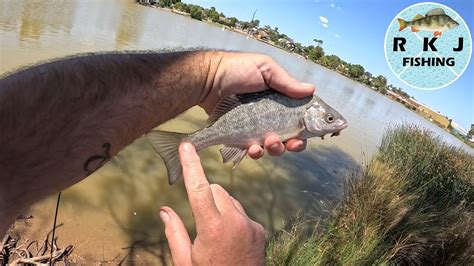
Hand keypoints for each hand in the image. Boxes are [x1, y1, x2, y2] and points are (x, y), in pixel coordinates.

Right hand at [159, 143, 265, 264]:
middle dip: (205, 195)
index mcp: (211, 228)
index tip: (186, 146)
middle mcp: (234, 221)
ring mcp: (250, 224)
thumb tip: (164, 210)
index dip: (191, 165)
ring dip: (220, 207)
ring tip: (216, 234)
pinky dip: (233, 218)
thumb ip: (174, 233)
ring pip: (230, 199)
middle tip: (200, 219)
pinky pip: (242, 213)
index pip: (199, 188)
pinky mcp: (260, 229)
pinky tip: (230, 240)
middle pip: (216, 190)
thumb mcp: (184, 261)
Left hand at [201, 52, 314, 158]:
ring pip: (274, 147)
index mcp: (281, 100)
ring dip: (276, 149)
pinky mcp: (241, 137)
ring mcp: (256, 129)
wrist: (208, 80)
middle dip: (295, 144)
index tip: (307, 133)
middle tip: (292, 143)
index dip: (307, 129)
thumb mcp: (265, 68)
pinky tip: (253, 148)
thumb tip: (311, 90)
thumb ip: (287, 82)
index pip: (301, 119)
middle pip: (291, 137)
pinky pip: (253, 151)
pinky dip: (256, 152)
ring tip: (270, 142)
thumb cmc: (236, 70)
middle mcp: (271, 116)